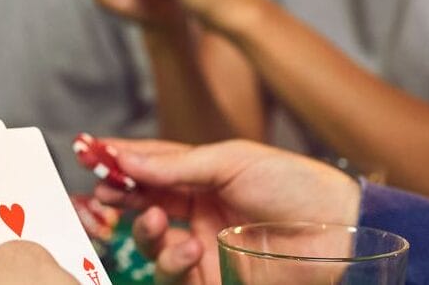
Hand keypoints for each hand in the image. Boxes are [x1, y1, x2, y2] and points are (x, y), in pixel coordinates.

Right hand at [94, 139, 359, 283]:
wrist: (340, 233)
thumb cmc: (295, 185)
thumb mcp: (232, 159)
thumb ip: (174, 163)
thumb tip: (124, 158)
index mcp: (203, 175)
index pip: (150, 166)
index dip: (119, 161)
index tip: (88, 155)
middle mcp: (198, 210)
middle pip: (141, 204)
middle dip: (119, 199)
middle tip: (103, 194)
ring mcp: (204, 246)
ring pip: (151, 243)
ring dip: (146, 231)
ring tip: (159, 223)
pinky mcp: (211, 279)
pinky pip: (173, 275)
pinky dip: (171, 261)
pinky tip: (189, 248)